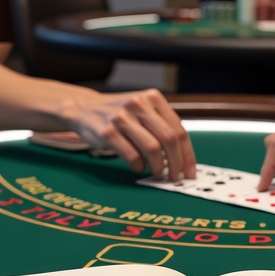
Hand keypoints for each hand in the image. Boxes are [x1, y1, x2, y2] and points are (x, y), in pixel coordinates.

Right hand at [69, 89, 195, 179]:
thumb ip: (161, 126)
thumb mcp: (143, 110)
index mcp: (153, 98)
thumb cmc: (119, 114)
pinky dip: (139, 166)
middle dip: (176, 163)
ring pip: (152, 148)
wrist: (84, 109)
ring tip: (157, 173)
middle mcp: (139, 104)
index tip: (190, 172)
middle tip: (176, 177)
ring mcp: (122, 117)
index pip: (178, 130)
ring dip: (158, 167)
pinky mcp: (108, 132)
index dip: (188, 154)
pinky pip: (132, 156)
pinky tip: (139, 167)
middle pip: (169, 139)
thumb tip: (184, 157)